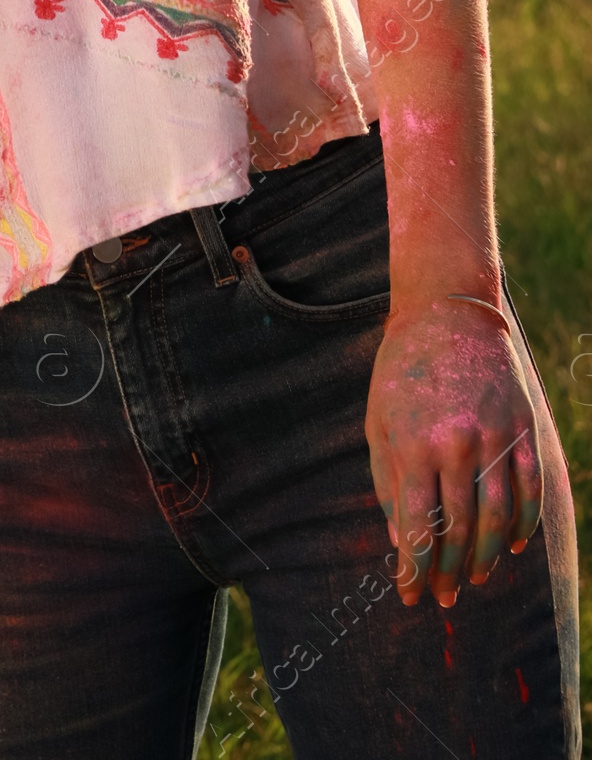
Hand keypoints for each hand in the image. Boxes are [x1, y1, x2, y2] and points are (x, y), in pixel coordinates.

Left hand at [366, 301, 542, 606]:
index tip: (410, 596)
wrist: (446, 313)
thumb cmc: (402, 372)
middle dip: (449, 572)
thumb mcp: (378, 422)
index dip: (414, 569)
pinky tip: (512, 546)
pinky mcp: (522, 428)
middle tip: (444, 596)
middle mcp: (457, 445)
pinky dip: (524, 524)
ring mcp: (495, 437)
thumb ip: (387, 483)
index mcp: (413, 445)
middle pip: (460, 530)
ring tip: (475, 579)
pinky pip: (530, 490)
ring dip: (488, 558)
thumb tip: (399, 543)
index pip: (418, 527)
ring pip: (498, 519)